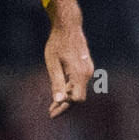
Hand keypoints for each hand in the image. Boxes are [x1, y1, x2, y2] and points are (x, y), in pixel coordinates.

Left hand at [44, 0, 92, 117]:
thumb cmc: (57, 43)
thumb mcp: (52, 63)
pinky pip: (79, 82)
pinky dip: (70, 89)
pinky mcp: (86, 67)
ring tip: (52, 105)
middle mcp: (87, 73)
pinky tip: (59, 92)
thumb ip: (56, 82)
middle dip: (65, 106)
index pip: (77, 99)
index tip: (51, 111)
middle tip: (50, 112)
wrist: (68, 26)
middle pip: (78, 97)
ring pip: (79, 89)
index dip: (65, 107)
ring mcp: (88, 70)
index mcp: (80, 73)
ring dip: (67, 98)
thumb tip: (59, 101)